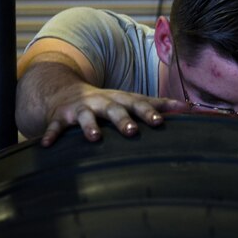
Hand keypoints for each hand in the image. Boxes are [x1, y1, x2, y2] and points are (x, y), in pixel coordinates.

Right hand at [40, 82, 188, 146]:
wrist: (64, 92)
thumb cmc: (105, 102)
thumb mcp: (129, 100)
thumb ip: (157, 105)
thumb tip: (190, 108)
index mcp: (119, 100)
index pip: (137, 104)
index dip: (149, 112)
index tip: (160, 121)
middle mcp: (101, 102)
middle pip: (114, 109)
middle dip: (123, 119)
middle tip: (133, 131)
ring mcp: (80, 109)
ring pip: (86, 117)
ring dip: (90, 126)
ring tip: (95, 137)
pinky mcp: (61, 117)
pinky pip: (56, 126)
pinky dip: (51, 134)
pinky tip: (47, 145)